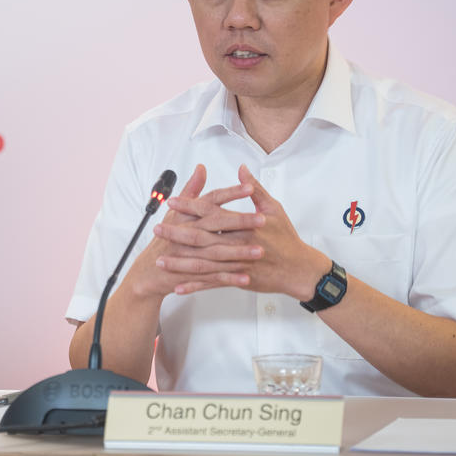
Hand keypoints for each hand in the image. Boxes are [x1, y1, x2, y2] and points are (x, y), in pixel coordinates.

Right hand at [122, 164, 261, 298]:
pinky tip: (246, 277)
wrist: (151, 270)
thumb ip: (191, 189)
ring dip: (239, 252)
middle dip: (240, 222)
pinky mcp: (191, 275)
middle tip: (263, 219)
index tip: (249, 187)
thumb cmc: (165, 238)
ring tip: (259, 250)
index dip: (230, 193)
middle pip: (216, 225)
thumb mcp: (175, 212)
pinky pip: (213, 277)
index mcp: (186, 216)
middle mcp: (187, 233)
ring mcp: (189, 255)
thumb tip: (201, 168)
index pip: (210, 201)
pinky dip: (229, 279)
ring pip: (217, 252)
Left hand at [156, 164, 329, 297]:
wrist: (299, 269)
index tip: (173, 202)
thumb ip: (255, 189)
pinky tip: (178, 287)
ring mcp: (237, 264)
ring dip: (180, 262)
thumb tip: (242, 169)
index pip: (212, 211)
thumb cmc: (287, 238)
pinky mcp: (238, 279)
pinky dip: (195, 286)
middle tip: (156, 230)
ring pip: (203, 263)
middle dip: (176, 233)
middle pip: (201, 237)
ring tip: (160, 259)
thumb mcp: (274, 209)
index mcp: (244, 224)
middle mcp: (238, 243)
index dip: (190, 206)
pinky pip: (213, 283)